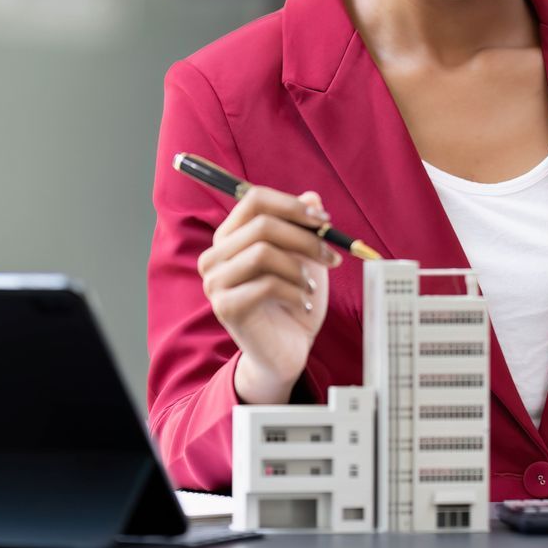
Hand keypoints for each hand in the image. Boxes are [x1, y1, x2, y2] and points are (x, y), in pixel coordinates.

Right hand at [197, 185, 340, 405]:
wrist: (286, 351)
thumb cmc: (293, 301)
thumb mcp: (304, 259)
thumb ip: (304, 228)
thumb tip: (312, 196)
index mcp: (229, 237)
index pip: (253, 200)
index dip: (292, 205)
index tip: (324, 220)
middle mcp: (215, 256)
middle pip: (262, 225)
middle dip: (305, 238)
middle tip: (332, 256)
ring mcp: (216, 282)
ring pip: (263, 252)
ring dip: (299, 267)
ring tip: (311, 285)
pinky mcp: (225, 307)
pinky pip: (266, 285)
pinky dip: (294, 291)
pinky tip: (303, 303)